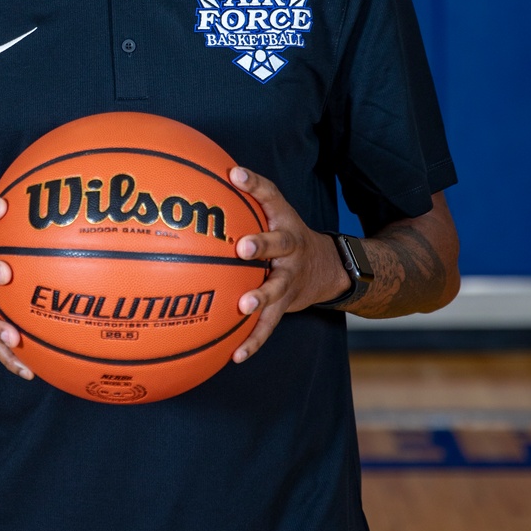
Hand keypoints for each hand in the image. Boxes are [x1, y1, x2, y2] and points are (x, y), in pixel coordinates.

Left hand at [228, 167, 346, 362]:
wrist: (328, 268)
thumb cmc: (284, 235)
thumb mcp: (272, 212)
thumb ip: (244, 197)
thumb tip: (201, 176)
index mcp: (284, 221)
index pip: (271, 196)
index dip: (254, 184)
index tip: (235, 174)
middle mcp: (291, 248)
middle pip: (280, 243)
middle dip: (262, 244)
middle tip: (243, 248)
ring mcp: (291, 278)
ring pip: (277, 287)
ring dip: (262, 296)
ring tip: (244, 305)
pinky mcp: (287, 304)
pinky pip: (269, 325)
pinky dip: (253, 340)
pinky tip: (234, 356)